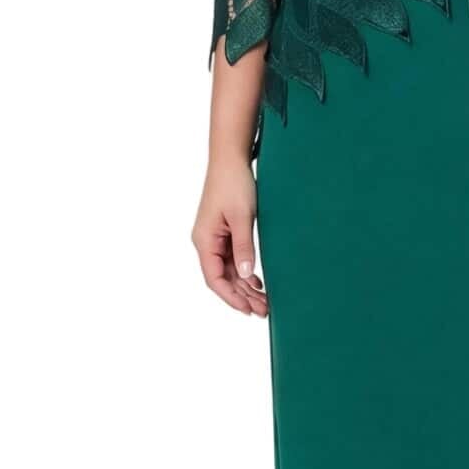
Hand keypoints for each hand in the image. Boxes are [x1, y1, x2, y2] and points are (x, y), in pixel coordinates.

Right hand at [193, 155, 267, 315]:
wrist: (231, 159)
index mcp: (204, 240)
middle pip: (222, 278)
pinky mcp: (224, 232)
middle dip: (242, 296)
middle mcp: (206, 242)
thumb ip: (243, 247)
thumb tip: (245, 275)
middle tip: (264, 310)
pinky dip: (244, 272)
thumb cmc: (234, 183)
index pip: (214, 279)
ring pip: (229, 270)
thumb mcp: (242, 217)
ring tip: (264, 301)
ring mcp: (215, 238)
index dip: (231, 297)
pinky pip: (232, 259)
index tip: (248, 310)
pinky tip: (257, 281)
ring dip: (245, 286)